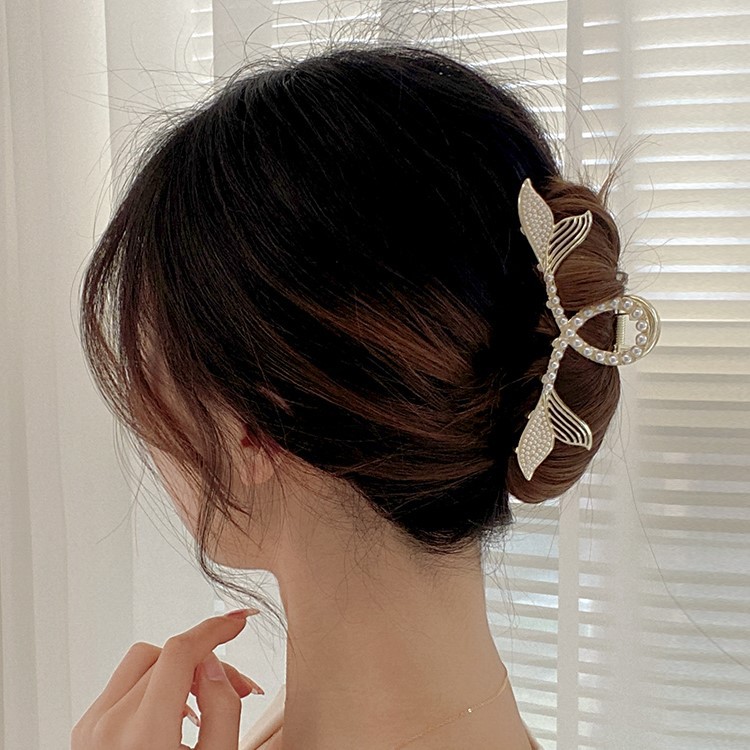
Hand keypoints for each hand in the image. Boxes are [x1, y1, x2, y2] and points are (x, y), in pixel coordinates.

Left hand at [71, 609, 263, 748]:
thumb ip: (222, 710)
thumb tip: (215, 665)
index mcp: (143, 734)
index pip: (180, 652)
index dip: (215, 629)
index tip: (239, 621)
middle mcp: (109, 725)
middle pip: (166, 655)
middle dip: (206, 661)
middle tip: (236, 687)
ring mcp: (90, 727)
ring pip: (143, 662)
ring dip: (178, 671)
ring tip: (203, 705)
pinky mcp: (84, 731)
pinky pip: (125, 685)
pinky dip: (155, 687)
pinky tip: (176, 715)